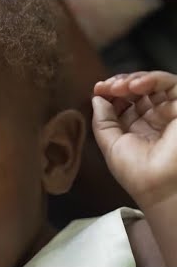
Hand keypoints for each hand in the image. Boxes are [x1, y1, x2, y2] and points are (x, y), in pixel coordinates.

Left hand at [92, 71, 176, 209]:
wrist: (162, 187)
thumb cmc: (137, 173)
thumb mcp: (110, 145)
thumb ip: (103, 121)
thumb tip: (97, 98)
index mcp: (138, 128)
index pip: (125, 102)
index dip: (111, 93)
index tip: (98, 89)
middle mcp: (155, 118)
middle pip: (138, 90)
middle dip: (120, 84)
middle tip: (106, 87)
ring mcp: (171, 112)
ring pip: (154, 84)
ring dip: (133, 80)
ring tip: (118, 87)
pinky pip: (171, 84)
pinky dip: (151, 79)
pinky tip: (134, 85)